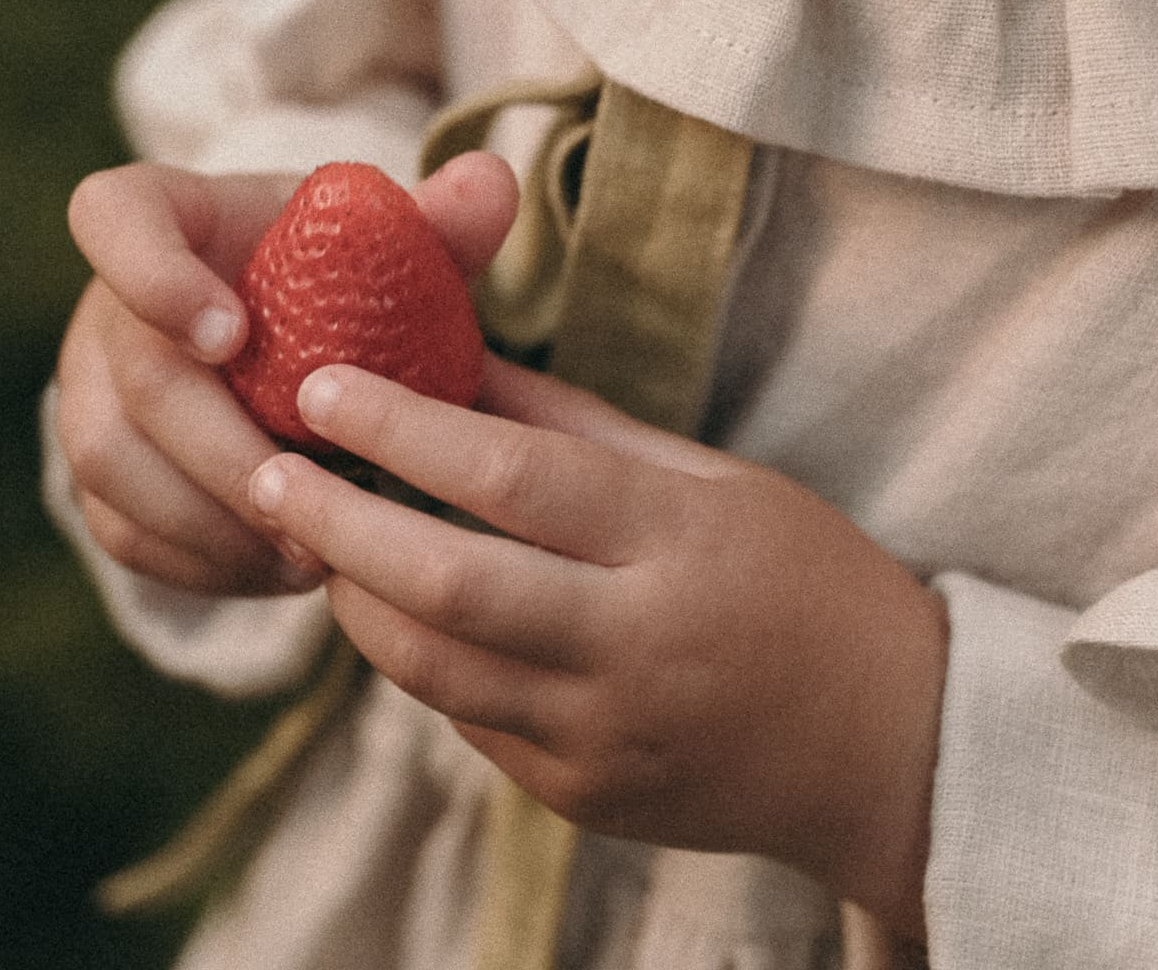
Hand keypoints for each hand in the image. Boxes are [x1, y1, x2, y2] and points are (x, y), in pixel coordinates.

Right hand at [54, 152, 519, 597]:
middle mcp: (107, 305)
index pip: (113, 218)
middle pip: (136, 379)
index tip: (233, 335)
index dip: (153, 276)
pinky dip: (202, 562)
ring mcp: (87, 393)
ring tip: (312, 552)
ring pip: (112, 466)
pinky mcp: (96, 475)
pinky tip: (282, 572)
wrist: (297, 335)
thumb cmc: (343, 277)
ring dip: (213, 522)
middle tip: (316, 500)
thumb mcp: (389, 243)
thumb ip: (438, 219)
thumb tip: (493, 182)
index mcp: (163, 218)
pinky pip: (123, 530)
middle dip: (226, 453)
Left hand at [246, 357, 947, 935]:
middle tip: (264, 473)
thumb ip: (577, 428)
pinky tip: (397, 612)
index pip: (511, 479)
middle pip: (446, 584)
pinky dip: (420, 663)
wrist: (893, 747)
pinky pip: (469, 724)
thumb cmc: (808, 580)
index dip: (403, 429)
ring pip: (435, 670)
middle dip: (337, 524)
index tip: (322, 385)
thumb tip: (455, 357)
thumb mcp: (714, 480)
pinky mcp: (584, 799)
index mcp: (677, 544)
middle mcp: (635, 647)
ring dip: (357, 601)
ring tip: (311, 542)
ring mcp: (605, 737)